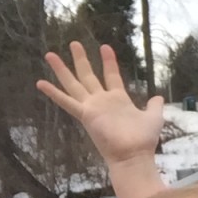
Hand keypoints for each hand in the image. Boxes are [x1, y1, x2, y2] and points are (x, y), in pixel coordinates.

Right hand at [37, 41, 163, 164]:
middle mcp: (102, 101)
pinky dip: (53, 93)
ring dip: (62, 69)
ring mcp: (92, 107)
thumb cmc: (144, 139)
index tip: (105, 46)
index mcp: (118, 100)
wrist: (134, 155)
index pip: (111, 76)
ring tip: (50, 54)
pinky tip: (40, 82)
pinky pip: (66, 101)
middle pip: (88, 76)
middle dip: (81, 60)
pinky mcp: (86, 114)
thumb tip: (158, 97)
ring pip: (73, 84)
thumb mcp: (153, 117)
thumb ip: (154, 106)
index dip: (108, 62)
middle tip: (73, 43)